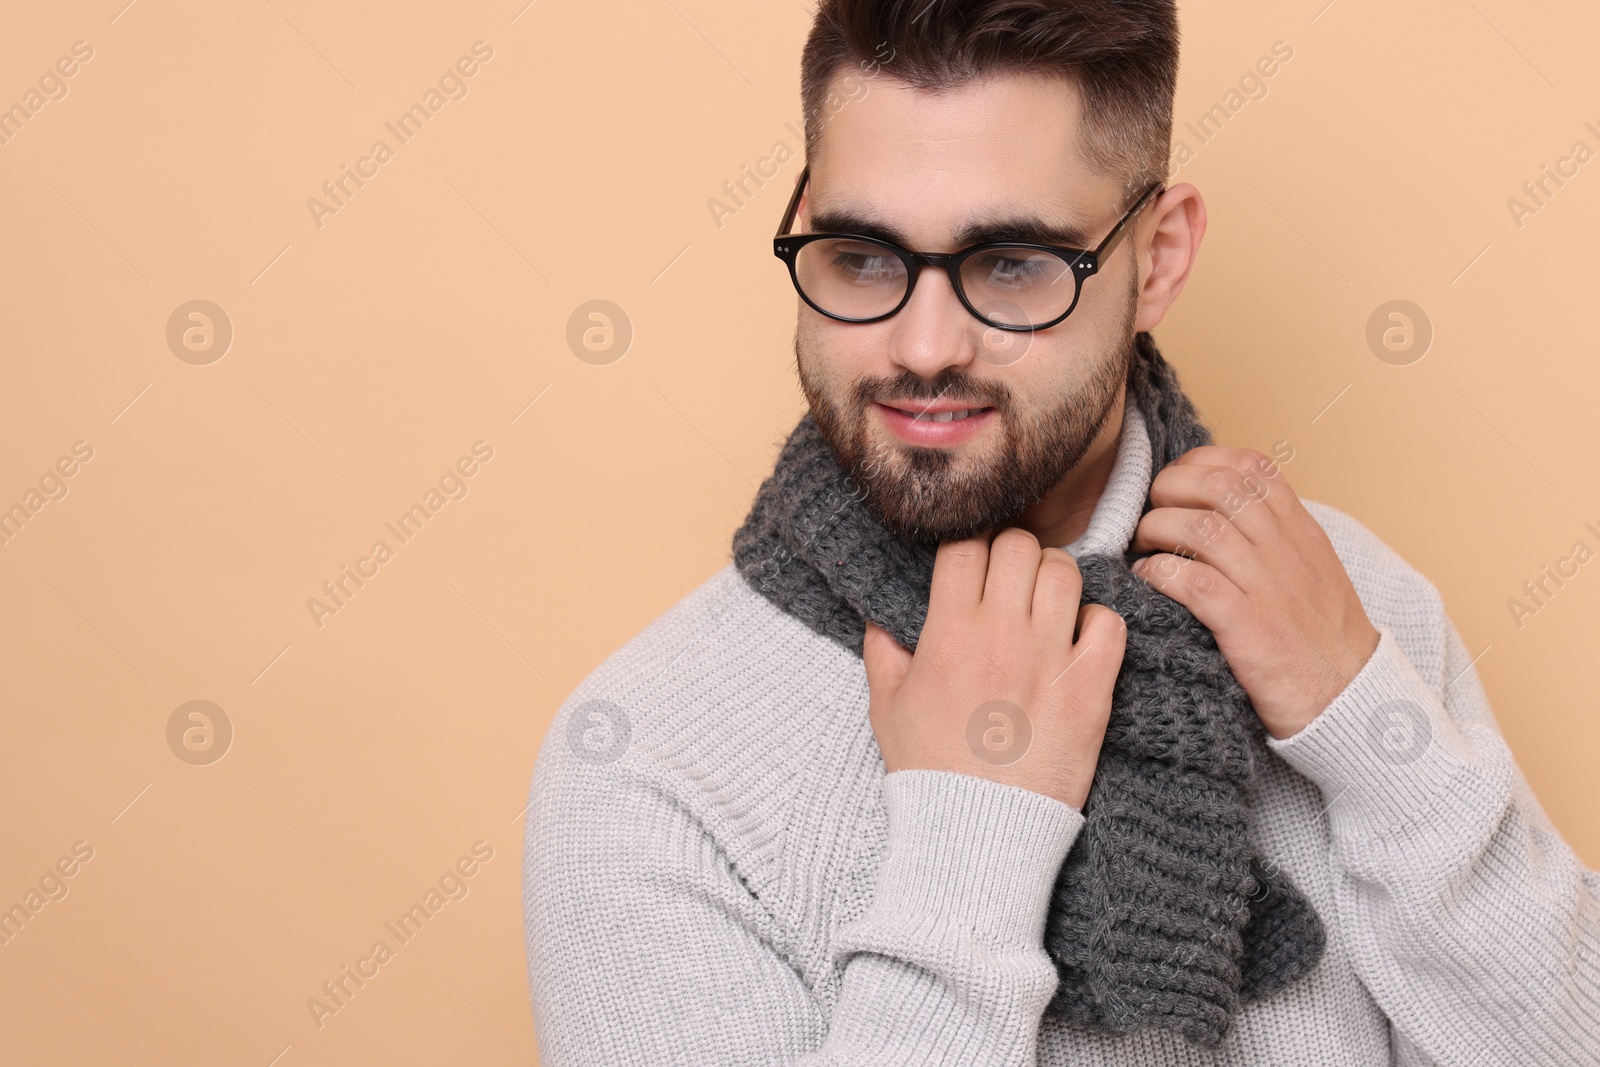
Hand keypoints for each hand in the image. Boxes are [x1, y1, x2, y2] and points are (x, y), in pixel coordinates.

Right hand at [863, 528, 1127, 809]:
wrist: (978, 830)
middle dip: (1014, 552)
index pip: (964, 546)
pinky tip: (1080, 639)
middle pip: (1019, 546)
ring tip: (1048, 601)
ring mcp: (1050, 657)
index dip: (967, 546)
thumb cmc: (930, 770)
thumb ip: (882, 654)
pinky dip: (1098, 622)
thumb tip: (880, 621)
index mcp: (949, 632)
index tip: (971, 564)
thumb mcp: (887, 709)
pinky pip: (1109, 622)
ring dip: (1055, 578)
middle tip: (1012, 578)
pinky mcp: (1091, 687)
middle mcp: (1001, 634)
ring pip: (1066, 572)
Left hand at [1129, 446, 1380, 738]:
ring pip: (1200, 527)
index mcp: (1301, 531)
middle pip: (1219, 485)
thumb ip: (1274, 535)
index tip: (1175, 483)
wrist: (1352, 700)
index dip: (1201, 463)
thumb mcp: (1311, 570)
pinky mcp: (1247, 626)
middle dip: (1170, 489)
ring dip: (1157, 529)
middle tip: (1150, 512)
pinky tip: (1148, 579)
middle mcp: (1285, 550)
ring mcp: (1267, 586)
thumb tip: (1221, 506)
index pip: (1251, 465)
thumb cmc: (1321, 639)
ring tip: (1144, 547)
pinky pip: (1191, 581)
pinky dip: (1159, 573)